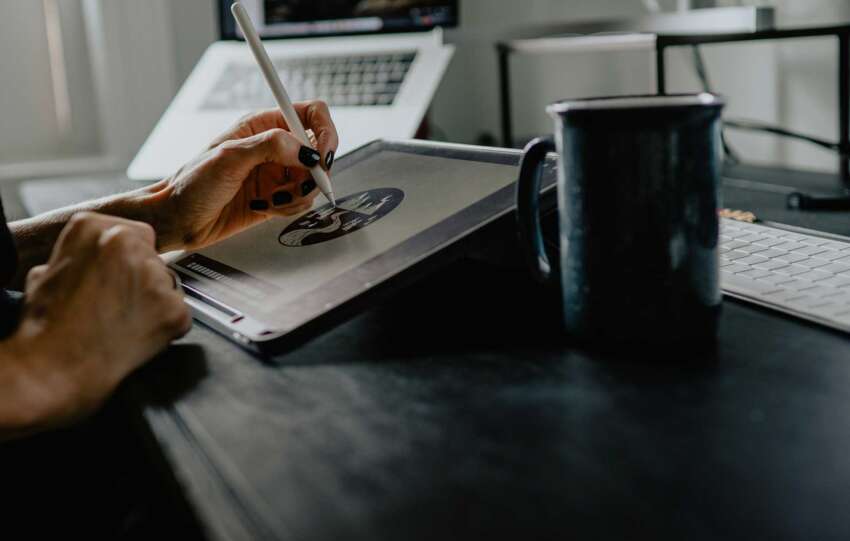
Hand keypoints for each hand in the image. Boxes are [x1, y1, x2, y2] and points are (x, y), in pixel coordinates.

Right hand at [1, 212, 190, 436]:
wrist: (55, 367)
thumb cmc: (46, 326)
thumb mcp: (48, 271)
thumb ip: (82, 254)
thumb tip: (95, 257)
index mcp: (93, 226)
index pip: (134, 235)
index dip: (126, 261)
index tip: (116, 277)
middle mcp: (127, 243)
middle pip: (153, 258)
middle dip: (141, 280)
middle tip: (118, 305)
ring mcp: (154, 275)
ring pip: (167, 285)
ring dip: (153, 302)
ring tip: (123, 323)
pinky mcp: (174, 308)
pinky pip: (180, 315)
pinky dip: (165, 327)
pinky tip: (138, 337)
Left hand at [151, 101, 338, 251]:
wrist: (179, 219)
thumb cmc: (192, 183)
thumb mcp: (230, 157)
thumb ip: (271, 147)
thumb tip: (306, 150)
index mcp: (263, 125)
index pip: (311, 115)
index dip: (325, 132)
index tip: (322, 157)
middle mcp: (274, 147)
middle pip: (318, 152)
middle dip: (313, 173)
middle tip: (295, 186)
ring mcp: (277, 173)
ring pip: (313, 181)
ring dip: (298, 194)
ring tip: (271, 199)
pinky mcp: (277, 197)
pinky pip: (302, 202)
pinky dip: (289, 208)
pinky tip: (265, 207)